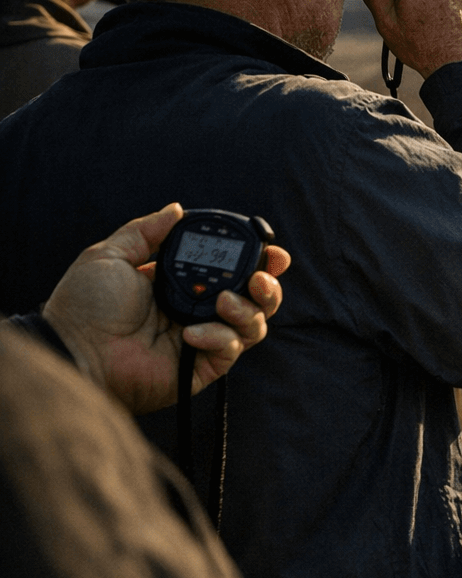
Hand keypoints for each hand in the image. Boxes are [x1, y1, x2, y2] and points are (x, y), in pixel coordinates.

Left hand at [41, 203, 290, 414]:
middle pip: (255, 299)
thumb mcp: (110, 256)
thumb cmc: (85, 306)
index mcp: (181, 284)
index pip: (231, 271)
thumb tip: (176, 210)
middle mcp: (197, 311)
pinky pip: (230, 350)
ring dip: (249, 309)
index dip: (257, 261)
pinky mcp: (200, 368)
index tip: (271, 251)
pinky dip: (219, 337)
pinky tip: (190, 333)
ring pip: (253, 324)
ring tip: (223, 302)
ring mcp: (202, 340)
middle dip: (269, 286)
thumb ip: (145, 231)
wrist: (75, 349)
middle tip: (262, 277)